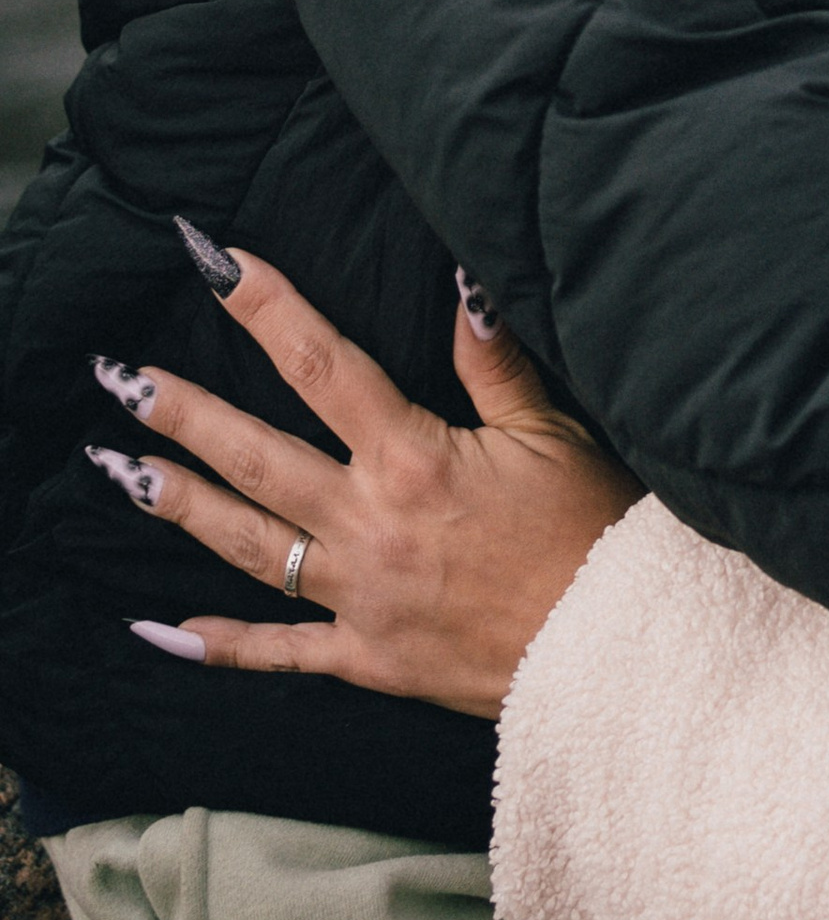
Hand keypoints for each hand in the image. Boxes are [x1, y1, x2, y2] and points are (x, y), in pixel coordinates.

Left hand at [96, 248, 637, 717]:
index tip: (213, 262)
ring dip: (182, 505)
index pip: (322, 363)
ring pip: (250, 544)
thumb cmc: (595, 531)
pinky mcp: (369, 657)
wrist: (617, 647)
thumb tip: (460, 282)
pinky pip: (280, 653)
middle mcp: (370, 523)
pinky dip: (221, 644)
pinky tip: (162, 629)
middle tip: (120, 379)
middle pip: (258, 455)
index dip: (265, 306)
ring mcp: (361, 596)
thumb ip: (494, 363)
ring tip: (121, 472)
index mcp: (413, 457)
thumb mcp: (553, 432)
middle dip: (184, 413)